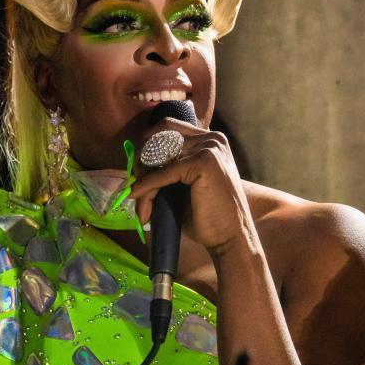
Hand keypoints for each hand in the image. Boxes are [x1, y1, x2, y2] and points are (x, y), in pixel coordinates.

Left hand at [130, 117, 254, 252]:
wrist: (230, 237)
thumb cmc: (207, 214)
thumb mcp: (183, 185)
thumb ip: (166, 169)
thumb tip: (134, 167)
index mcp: (208, 139)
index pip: (167, 127)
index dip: (147, 144)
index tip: (136, 168)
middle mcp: (211, 138)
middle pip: (160, 136)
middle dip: (142, 159)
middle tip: (135, 185)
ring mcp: (209, 147)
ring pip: (159, 156)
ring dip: (143, 180)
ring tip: (142, 204)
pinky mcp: (204, 162)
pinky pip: (163, 173)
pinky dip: (146, 186)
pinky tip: (137, 196)